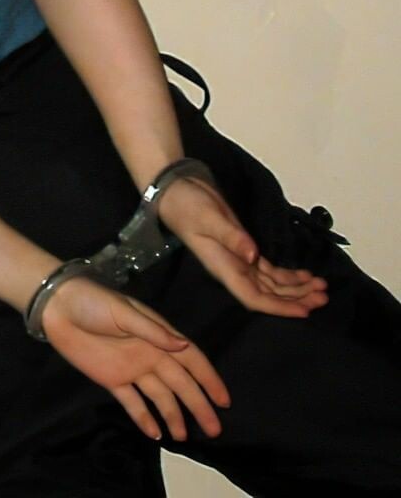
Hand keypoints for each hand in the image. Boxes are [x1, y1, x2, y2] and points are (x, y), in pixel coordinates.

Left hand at [40, 274, 229, 441]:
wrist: (57, 307)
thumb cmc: (93, 302)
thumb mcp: (124, 312)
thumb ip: (154, 332)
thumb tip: (185, 346)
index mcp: (156, 335)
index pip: (190, 359)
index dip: (208, 379)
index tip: (224, 400)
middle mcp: (149, 354)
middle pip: (180, 384)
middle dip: (198, 405)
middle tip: (213, 430)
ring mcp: (131, 368)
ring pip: (159, 396)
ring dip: (172, 415)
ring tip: (183, 438)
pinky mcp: (111, 379)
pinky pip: (132, 402)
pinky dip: (144, 418)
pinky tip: (155, 434)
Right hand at [156, 176, 328, 317]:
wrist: (176, 189)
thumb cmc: (187, 205)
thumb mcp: (208, 219)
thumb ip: (231, 236)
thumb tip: (253, 256)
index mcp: (223, 267)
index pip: (253, 297)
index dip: (278, 307)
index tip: (304, 311)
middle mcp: (232, 268)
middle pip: (267, 294)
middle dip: (295, 299)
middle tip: (323, 297)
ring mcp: (238, 258)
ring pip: (271, 283)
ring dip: (296, 288)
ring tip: (322, 287)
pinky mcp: (243, 246)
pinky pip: (268, 269)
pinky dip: (288, 274)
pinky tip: (306, 275)